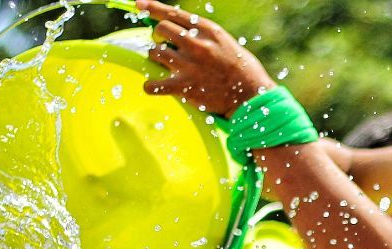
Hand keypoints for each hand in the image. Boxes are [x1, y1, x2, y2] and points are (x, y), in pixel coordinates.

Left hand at [137, 0, 276, 117]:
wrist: (251, 96)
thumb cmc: (242, 70)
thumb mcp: (225, 42)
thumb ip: (204, 36)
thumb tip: (183, 31)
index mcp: (207, 30)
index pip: (173, 13)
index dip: (153, 8)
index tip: (139, 5)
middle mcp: (196, 44)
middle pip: (161, 29)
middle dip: (159, 36)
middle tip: (166, 46)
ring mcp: (188, 65)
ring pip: (155, 52)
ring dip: (156, 57)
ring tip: (166, 65)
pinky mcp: (184, 87)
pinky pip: (154, 85)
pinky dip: (151, 86)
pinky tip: (153, 87)